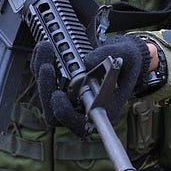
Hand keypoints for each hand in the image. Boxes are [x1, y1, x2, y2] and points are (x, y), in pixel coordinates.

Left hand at [32, 34, 150, 138]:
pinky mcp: (63, 85)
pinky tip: (45, 49)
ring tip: (45, 48)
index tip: (58, 94)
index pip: (79, 122)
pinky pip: (47, 80)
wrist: (124, 53)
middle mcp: (84, 106)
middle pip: (55, 109)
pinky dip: (42, 64)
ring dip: (42, 72)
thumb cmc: (128, 59)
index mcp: (103, 108)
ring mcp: (72, 96)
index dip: (64, 113)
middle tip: (47, 65)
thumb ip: (109, 57)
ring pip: (47, 93)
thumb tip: (87, 62)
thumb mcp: (126, 54)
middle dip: (47, 86)